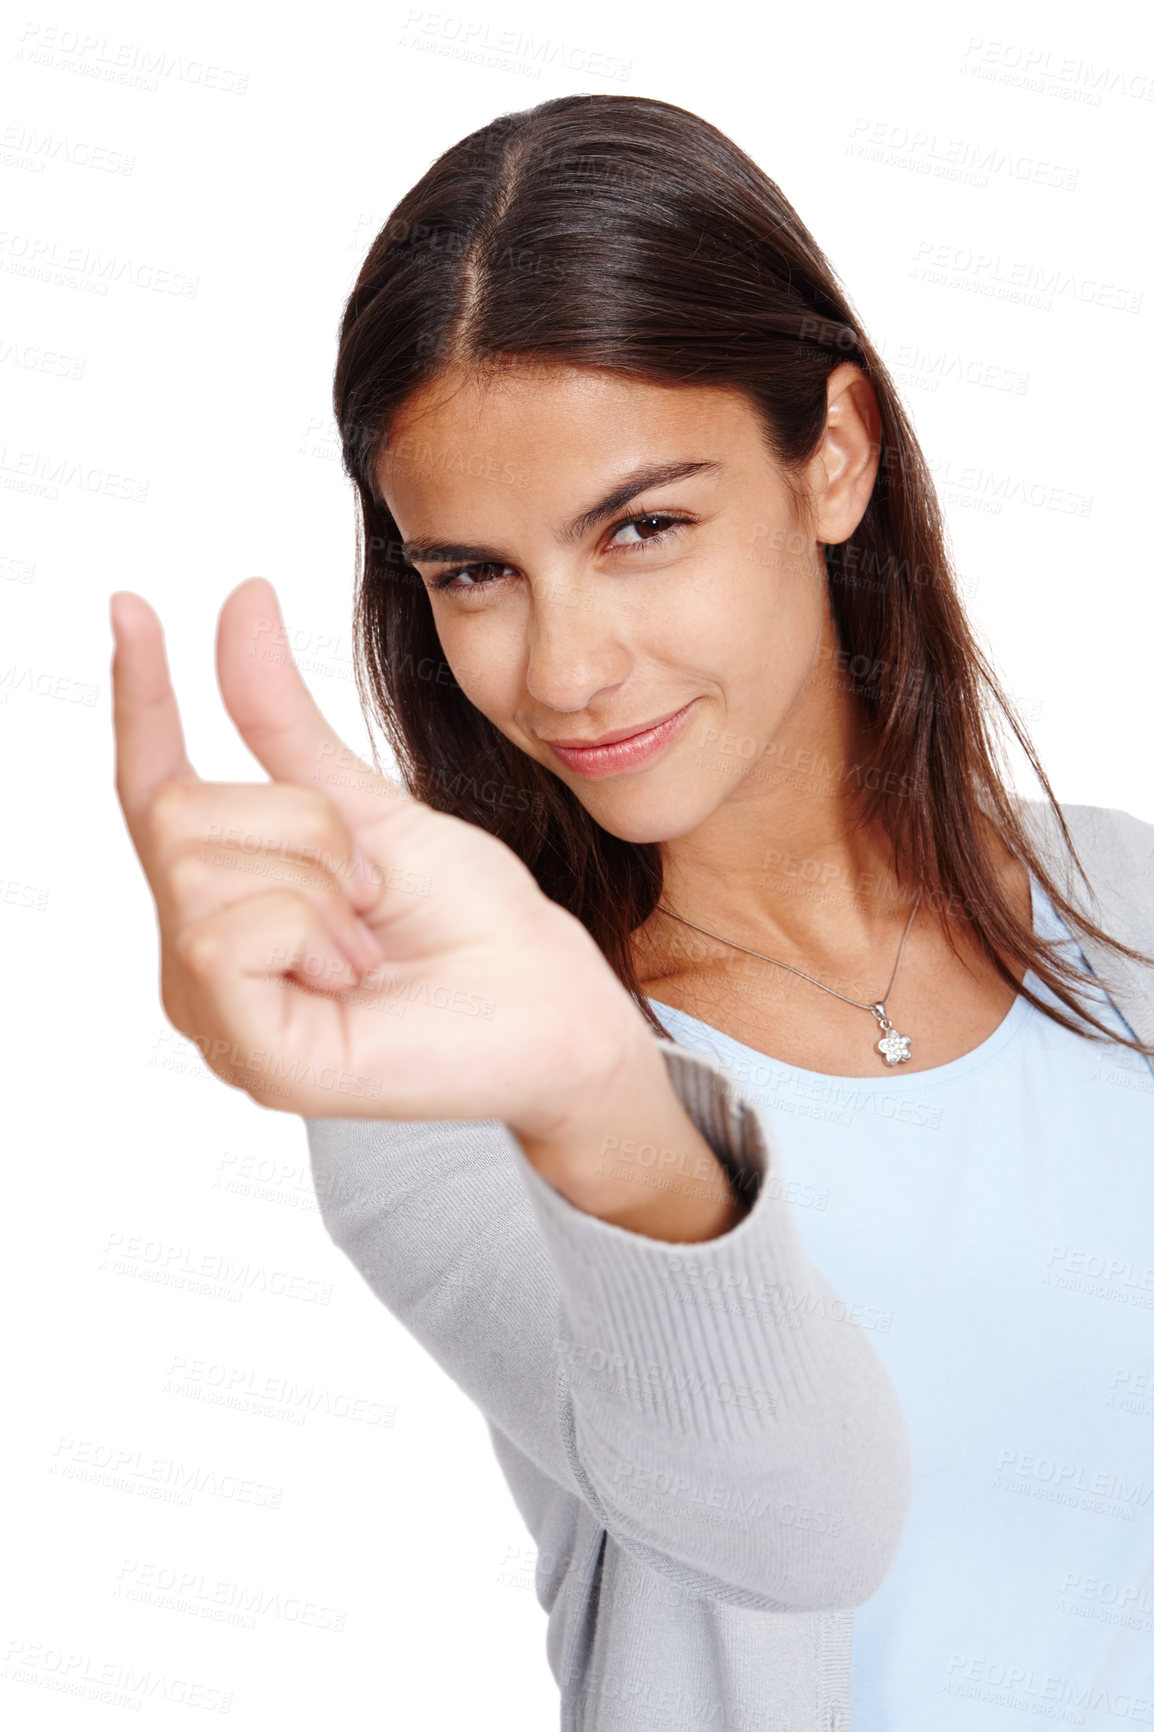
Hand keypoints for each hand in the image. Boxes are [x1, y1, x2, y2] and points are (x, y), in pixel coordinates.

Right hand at [110, 577, 655, 1137]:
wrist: (555, 996)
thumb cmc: (472, 917)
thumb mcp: (367, 804)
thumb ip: (285, 723)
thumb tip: (241, 600)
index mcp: (223, 906)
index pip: (151, 790)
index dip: (140, 700)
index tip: (132, 605)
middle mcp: (199, 964)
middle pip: (180, 815)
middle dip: (301, 824)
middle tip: (371, 887)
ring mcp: (217, 1018)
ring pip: (199, 870)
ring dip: (320, 881)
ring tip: (372, 938)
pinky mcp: (253, 1059)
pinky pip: (225, 939)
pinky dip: (312, 929)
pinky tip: (356, 973)